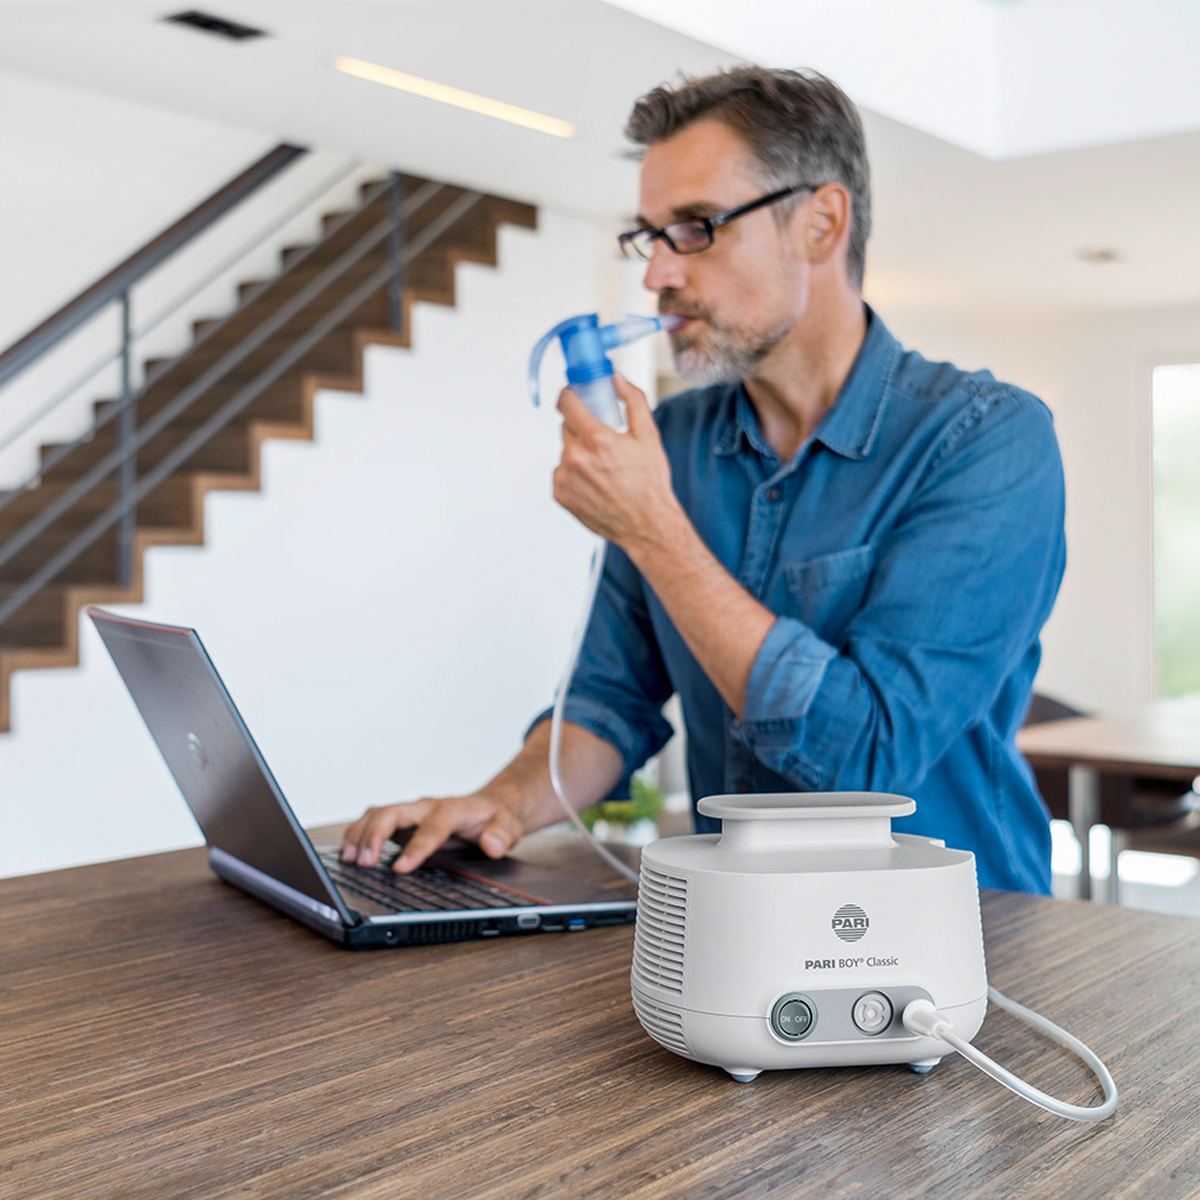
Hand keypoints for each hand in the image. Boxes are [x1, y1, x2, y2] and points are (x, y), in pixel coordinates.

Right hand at [339, 792, 524, 873]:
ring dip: (360, 834)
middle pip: (393, 812)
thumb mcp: (510, 826)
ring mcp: (412, 813)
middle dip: (374, 836)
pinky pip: (374, 821)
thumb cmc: (497, 817)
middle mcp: (427, 807)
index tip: (400, 868)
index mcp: (452, 809)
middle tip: (363, 862)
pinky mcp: (403, 820)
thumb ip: (502, 835)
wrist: (492, 805)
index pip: (432, 826)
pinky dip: (357, 834)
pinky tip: (347, 851)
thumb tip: (493, 844)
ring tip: (348, 858)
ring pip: (378, 814)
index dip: (416, 847)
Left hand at [554, 375, 682, 550]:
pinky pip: (561, 472)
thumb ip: (633, 400)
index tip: (575, 396)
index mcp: (597, 440)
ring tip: (603, 468)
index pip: (566, 403)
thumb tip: (616, 379)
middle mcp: (576, 458)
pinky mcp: (559, 493)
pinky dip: (573, 473)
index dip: (570, 395)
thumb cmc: (650, 483)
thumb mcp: (648, 436)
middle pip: (566, 426)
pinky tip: (594, 483)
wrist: (646, 525)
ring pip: (565, 451)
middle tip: (602, 440)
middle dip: (581, 427)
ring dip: (579, 452)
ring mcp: (564, 477)